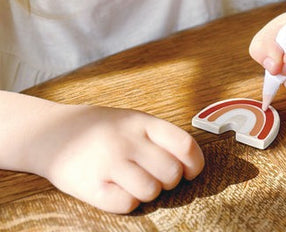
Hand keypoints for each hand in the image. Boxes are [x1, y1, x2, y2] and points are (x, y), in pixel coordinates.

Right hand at [31, 103, 203, 213]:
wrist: (53, 133)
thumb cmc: (103, 130)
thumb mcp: (133, 121)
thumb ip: (159, 138)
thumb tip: (190, 164)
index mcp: (143, 122)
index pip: (184, 144)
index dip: (194, 163)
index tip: (190, 172)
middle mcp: (128, 141)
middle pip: (170, 172)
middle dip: (170, 180)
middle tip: (157, 177)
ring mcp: (109, 163)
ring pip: (151, 190)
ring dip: (149, 192)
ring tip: (136, 183)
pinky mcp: (91, 186)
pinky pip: (127, 203)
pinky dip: (129, 201)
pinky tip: (118, 190)